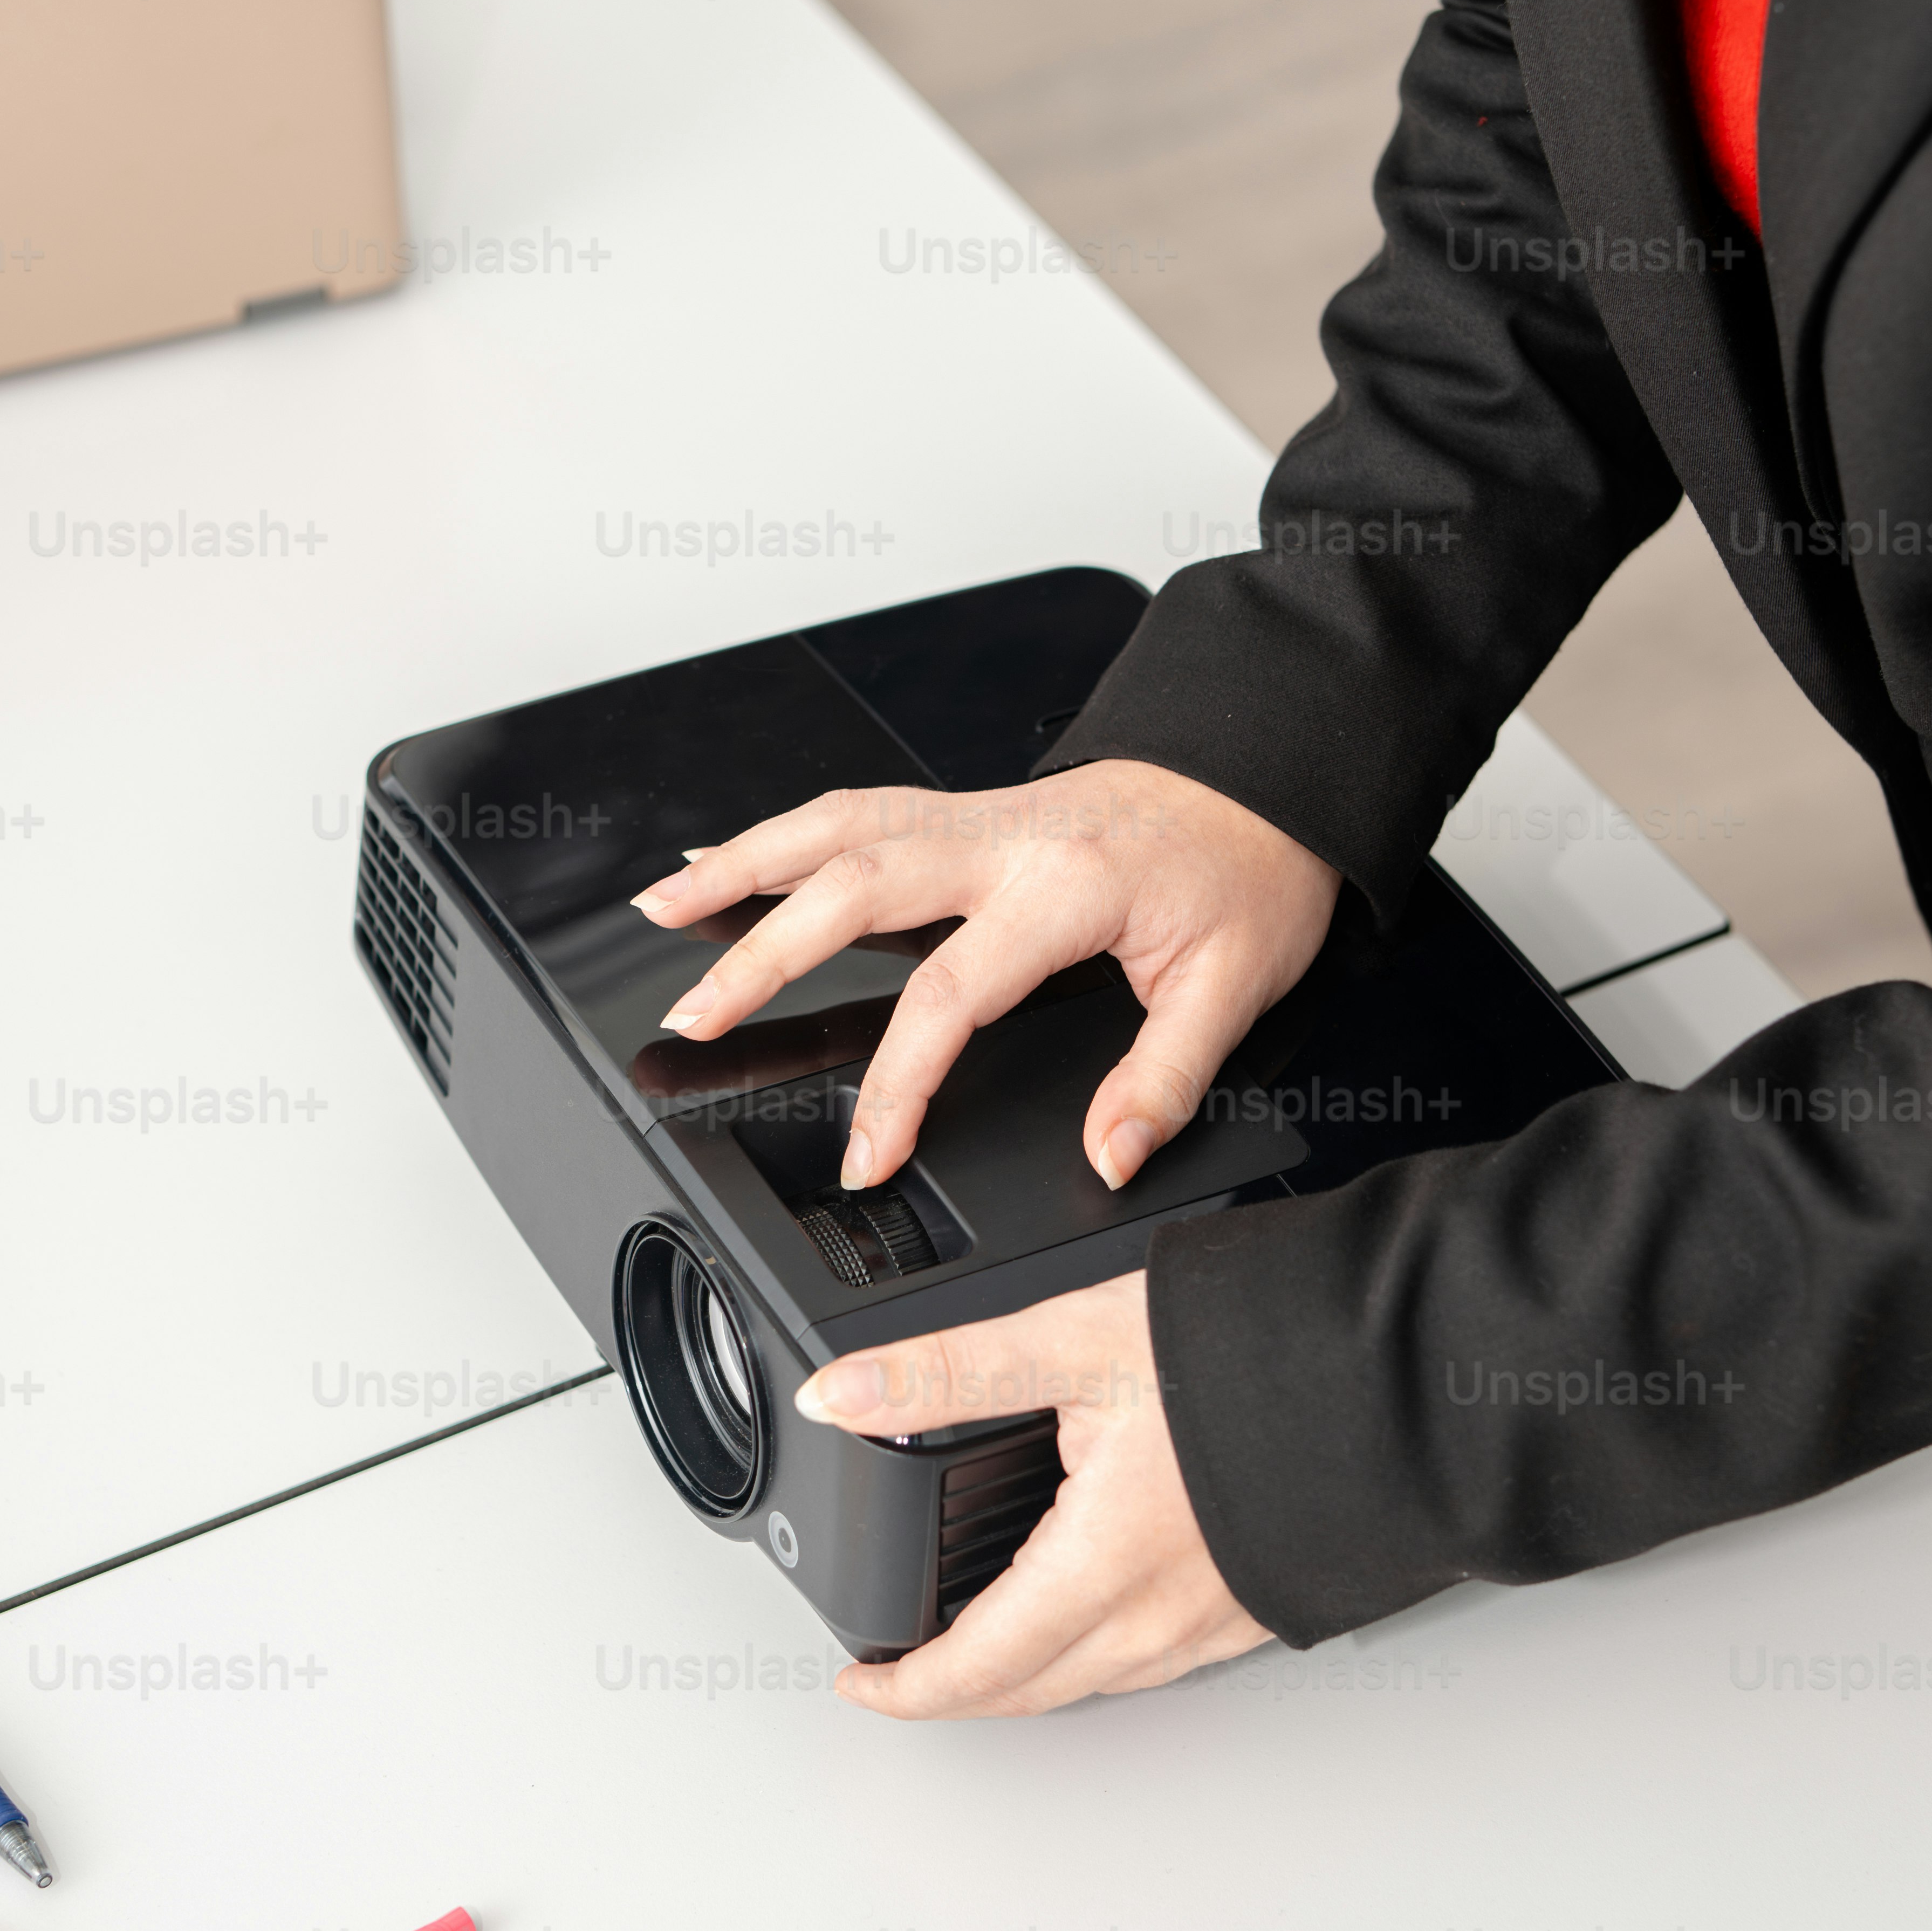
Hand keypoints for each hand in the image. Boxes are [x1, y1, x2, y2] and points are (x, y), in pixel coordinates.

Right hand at [630, 758, 1338, 1193]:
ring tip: (660, 906)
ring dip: (740, 863)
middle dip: (759, 953)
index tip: (868, 1154)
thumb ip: (1164, 1079)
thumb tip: (1108, 1157)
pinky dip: (783, 831)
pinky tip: (730, 854)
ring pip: (835, 826)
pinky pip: (857, 809)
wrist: (1271, 773)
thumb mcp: (1238, 985)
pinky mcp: (971, 809)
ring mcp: (979, 813)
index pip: (951, 993)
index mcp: (1066, 887)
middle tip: (695, 1015)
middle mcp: (1005, 837)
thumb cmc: (1255, 867)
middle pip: (852, 886)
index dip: (899, 1083)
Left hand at [800, 1272, 1270, 1718]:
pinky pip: (1158, 1662)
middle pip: (1032, 1691)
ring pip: (1096, 1684)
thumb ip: (945, 1372)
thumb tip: (840, 1393)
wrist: (1394, 1370)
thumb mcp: (1074, 1340)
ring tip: (980, 1649)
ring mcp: (1216, 1620)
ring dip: (1027, 1679)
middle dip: (955, 1693)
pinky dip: (1098, 1658)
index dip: (905, 1690)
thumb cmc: (1253, 1352)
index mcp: (1103, 1564)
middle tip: (902, 1675)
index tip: (858, 1683)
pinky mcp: (1257, 1606)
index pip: (976, 1667)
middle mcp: (1161, 1615)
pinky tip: (1089, 1617)